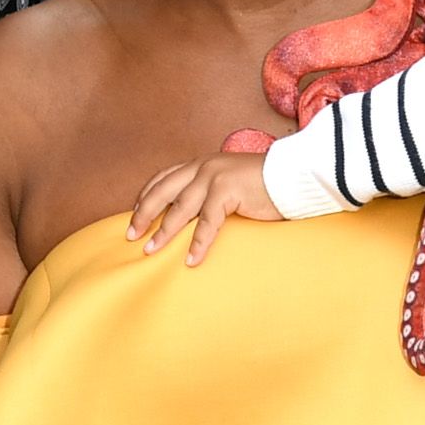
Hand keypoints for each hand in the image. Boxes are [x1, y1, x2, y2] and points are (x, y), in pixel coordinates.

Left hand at [128, 151, 281, 263]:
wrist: (294, 175)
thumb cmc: (266, 186)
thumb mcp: (230, 185)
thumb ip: (211, 195)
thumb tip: (194, 218)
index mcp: (202, 164)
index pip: (164, 178)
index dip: (147, 197)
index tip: (134, 215)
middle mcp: (203, 166)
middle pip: (163, 191)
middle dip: (144, 214)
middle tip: (131, 235)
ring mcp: (215, 176)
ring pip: (180, 208)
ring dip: (163, 232)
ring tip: (150, 250)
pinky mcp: (228, 190)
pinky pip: (207, 222)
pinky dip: (198, 243)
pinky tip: (191, 260)